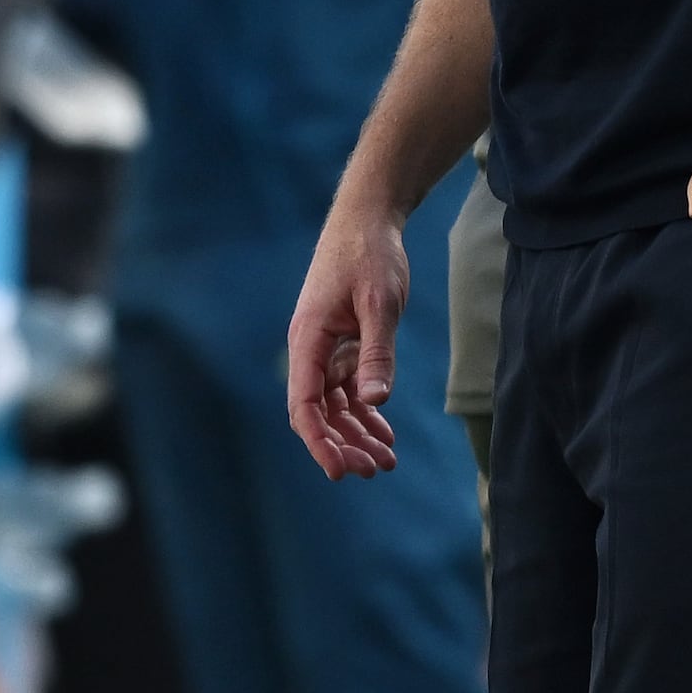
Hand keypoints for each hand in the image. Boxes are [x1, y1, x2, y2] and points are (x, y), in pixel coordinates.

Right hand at [284, 190, 413, 479]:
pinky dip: (365, 413)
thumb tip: (376, 401)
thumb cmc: (369, 255)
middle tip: (375, 471)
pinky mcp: (343, 345)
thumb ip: (377, 353)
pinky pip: (349, 390)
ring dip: (356, 434)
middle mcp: (312, 350)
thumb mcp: (380, 303)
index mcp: (309, 340)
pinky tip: (385, 434)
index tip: (339, 472)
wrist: (367, 220)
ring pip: (335, 406)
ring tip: (386, 462)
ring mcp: (326, 349)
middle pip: (319, 413)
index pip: (305, 405)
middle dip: (343, 446)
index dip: (320, 442)